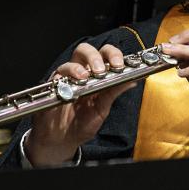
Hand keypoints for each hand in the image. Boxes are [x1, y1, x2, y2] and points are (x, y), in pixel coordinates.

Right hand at [25, 43, 135, 165]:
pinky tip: (74, 85)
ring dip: (84, 64)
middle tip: (103, 69)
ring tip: (86, 77)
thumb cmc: (83, 123)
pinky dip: (69, 75)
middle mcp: (83, 71)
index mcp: (97, 76)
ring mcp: (69, 76)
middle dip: (98, 55)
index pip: (106, 55)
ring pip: (75, 56)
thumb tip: (133, 81)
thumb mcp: (102, 109)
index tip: (121, 65)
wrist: (63, 139)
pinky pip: (60, 72)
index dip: (114, 55)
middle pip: (89, 50)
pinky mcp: (56, 83)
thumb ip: (114, 93)